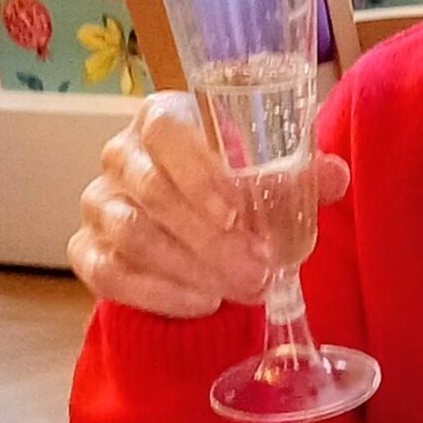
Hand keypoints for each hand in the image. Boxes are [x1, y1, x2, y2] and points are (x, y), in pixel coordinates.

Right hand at [69, 91, 349, 318]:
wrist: (194, 233)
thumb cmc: (232, 188)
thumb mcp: (269, 176)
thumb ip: (300, 174)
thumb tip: (334, 176)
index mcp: (162, 119)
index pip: (165, 129)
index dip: (197, 169)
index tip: (238, 212)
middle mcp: (121, 155)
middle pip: (151, 189)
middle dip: (209, 237)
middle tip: (258, 269)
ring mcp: (99, 203)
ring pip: (132, 234)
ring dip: (191, 267)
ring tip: (241, 289)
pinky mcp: (87, 251)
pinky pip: (111, 274)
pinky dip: (160, 293)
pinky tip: (204, 303)